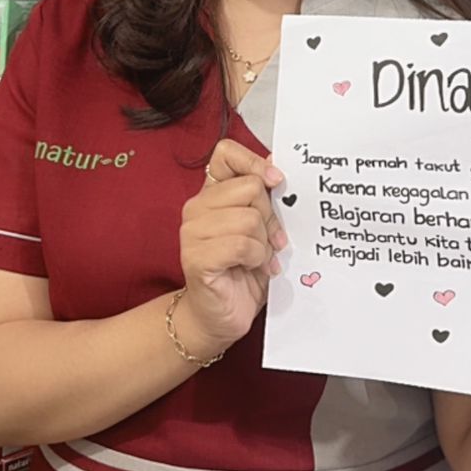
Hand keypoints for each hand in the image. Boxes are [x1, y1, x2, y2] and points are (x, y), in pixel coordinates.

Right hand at [178, 140, 286, 354]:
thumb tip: (277, 159)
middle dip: (270, 216)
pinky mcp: (197, 258)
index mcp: (212, 194)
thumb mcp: (261, 227)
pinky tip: (252, 268)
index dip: (254, 162)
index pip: (226, 153)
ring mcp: (192, 233)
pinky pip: (242, 245)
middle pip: (250, 187)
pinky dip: (256, 258)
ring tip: (258, 258)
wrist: (221, 316)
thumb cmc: (242, 272)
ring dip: (263, 243)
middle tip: (270, 240)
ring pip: (249, 218)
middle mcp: (197, 208)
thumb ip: (264, 196)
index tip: (276, 180)